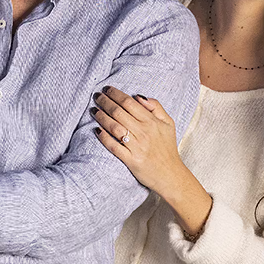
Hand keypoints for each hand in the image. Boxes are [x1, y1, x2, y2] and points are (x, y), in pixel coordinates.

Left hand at [93, 86, 211, 238]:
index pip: (130, 103)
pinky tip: (97, 130)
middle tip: (96, 96)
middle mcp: (144, 132)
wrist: (170, 174)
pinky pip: (114, 146)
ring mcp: (137, 147)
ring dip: (101, 117)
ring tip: (93, 110)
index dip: (116, 94)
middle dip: (105, 102)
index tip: (107, 89)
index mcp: (152, 122)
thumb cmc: (167, 147)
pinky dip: (104, 138)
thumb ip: (156, 107)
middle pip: (119, 112)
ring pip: (114, 127)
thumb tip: (138, 96)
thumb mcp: (168, 123)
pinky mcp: (131, 160)